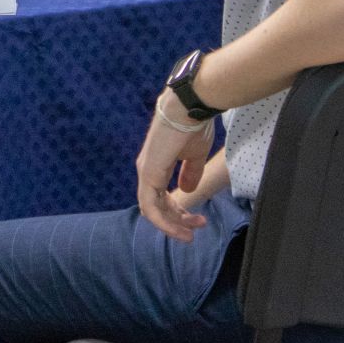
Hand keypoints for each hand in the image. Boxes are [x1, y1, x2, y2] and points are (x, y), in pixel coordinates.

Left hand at [135, 88, 214, 241]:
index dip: (178, 212)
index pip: (162, 198)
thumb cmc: (194, 126)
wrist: (190, 107)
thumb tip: (187, 191)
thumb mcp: (195, 155)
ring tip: (190, 235)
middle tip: (196, 230)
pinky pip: (150, 206)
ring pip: (152, 211)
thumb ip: (190, 173)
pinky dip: (163, 221)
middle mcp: (147, 171)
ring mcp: (146, 172)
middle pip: (157, 207)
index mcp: (157, 166)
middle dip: (177, 221)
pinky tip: (179, 228)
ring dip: (172, 225)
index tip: (198, 220)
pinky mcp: (148, 174)